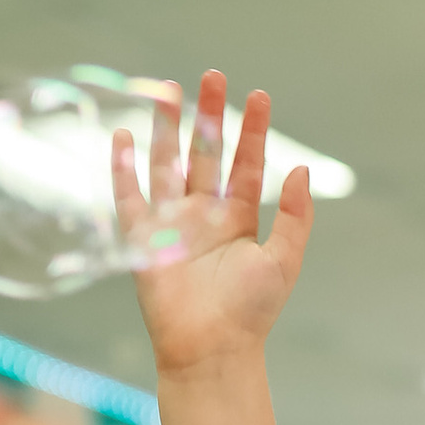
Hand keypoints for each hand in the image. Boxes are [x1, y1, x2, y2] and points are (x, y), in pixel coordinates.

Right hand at [115, 76, 312, 375]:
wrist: (211, 348)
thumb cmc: (250, 312)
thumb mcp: (284, 261)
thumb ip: (296, 217)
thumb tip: (301, 171)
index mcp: (240, 219)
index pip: (247, 164)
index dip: (254, 131)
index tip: (261, 96)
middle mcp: (206, 215)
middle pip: (206, 154)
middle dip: (209, 116)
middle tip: (213, 76)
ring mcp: (173, 223)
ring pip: (168, 164)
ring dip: (167, 129)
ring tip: (167, 90)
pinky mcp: (144, 238)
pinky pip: (129, 196)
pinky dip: (122, 168)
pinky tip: (122, 136)